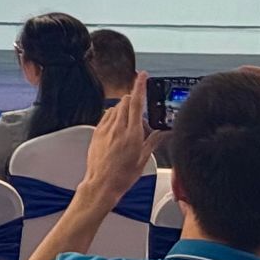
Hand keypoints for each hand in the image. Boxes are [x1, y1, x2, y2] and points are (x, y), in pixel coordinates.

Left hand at [83, 74, 165, 204]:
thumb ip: (153, 141)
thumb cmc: (123, 175)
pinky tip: (118, 129)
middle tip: (141, 112)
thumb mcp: (143, 159)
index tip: (142, 76)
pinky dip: (114, 117)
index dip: (139, 87)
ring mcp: (105, 128)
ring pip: (115, 108)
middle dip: (133, 101)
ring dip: (124, 110)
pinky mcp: (96, 132)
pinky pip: (106, 116)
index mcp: (132, 133)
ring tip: (130, 126)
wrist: (102, 183)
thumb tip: (164, 131)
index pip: (136, 103)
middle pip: (125, 102)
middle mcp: (117, 127)